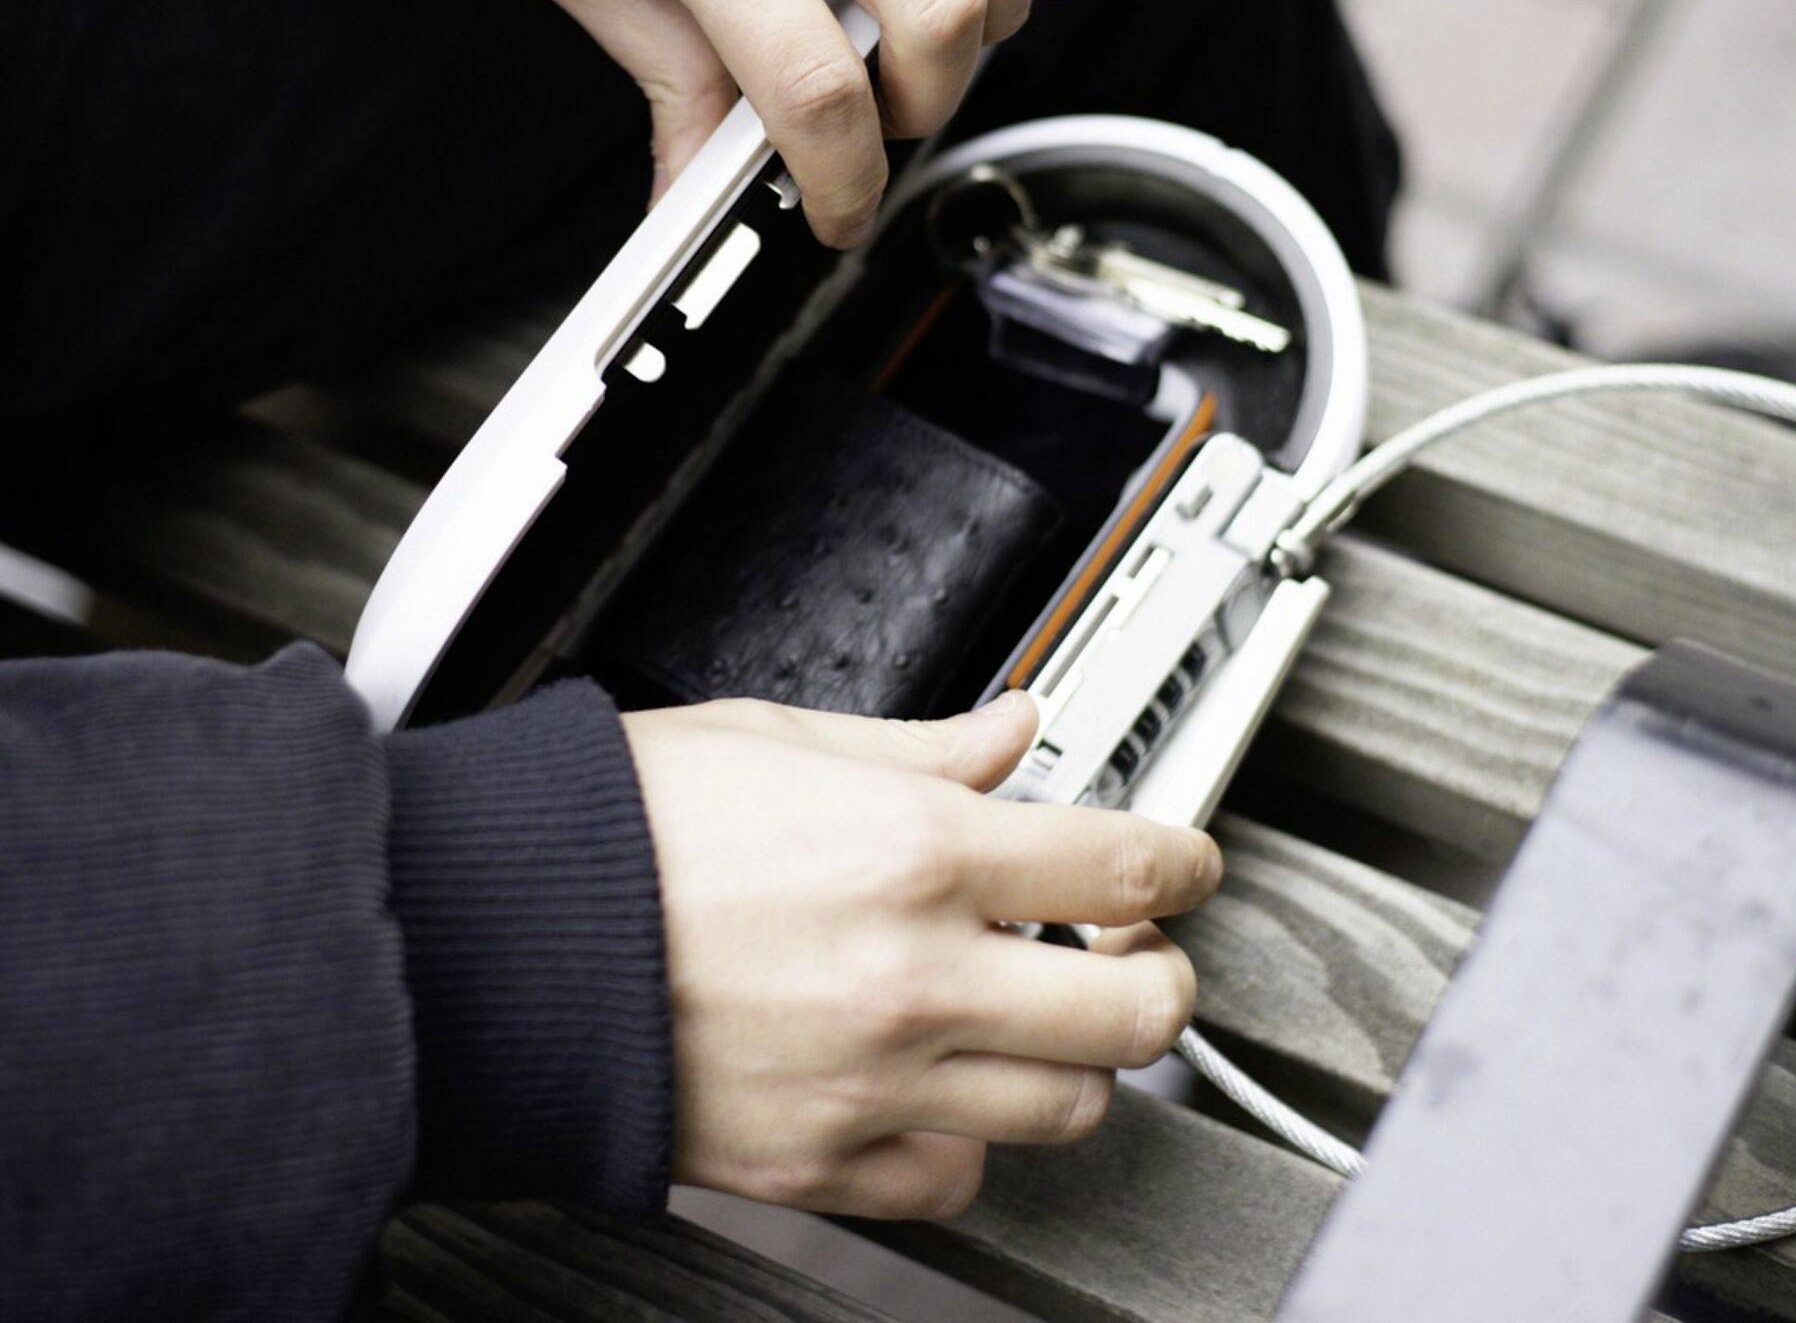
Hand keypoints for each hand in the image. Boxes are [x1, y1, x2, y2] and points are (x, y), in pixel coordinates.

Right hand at [623, 691, 1219, 1218]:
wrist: (489, 938)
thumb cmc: (615, 828)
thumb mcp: (779, 735)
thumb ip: (922, 744)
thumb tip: (1009, 732)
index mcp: (913, 847)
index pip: (1125, 862)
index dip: (1187, 862)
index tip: (1188, 864)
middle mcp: (912, 973)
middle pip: (1135, 1011)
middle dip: (1164, 977)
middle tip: (1141, 951)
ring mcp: (871, 1081)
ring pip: (1065, 1108)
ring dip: (1078, 1059)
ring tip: (1043, 1014)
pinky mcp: (815, 1166)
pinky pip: (952, 1182)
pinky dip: (970, 1139)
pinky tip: (943, 1086)